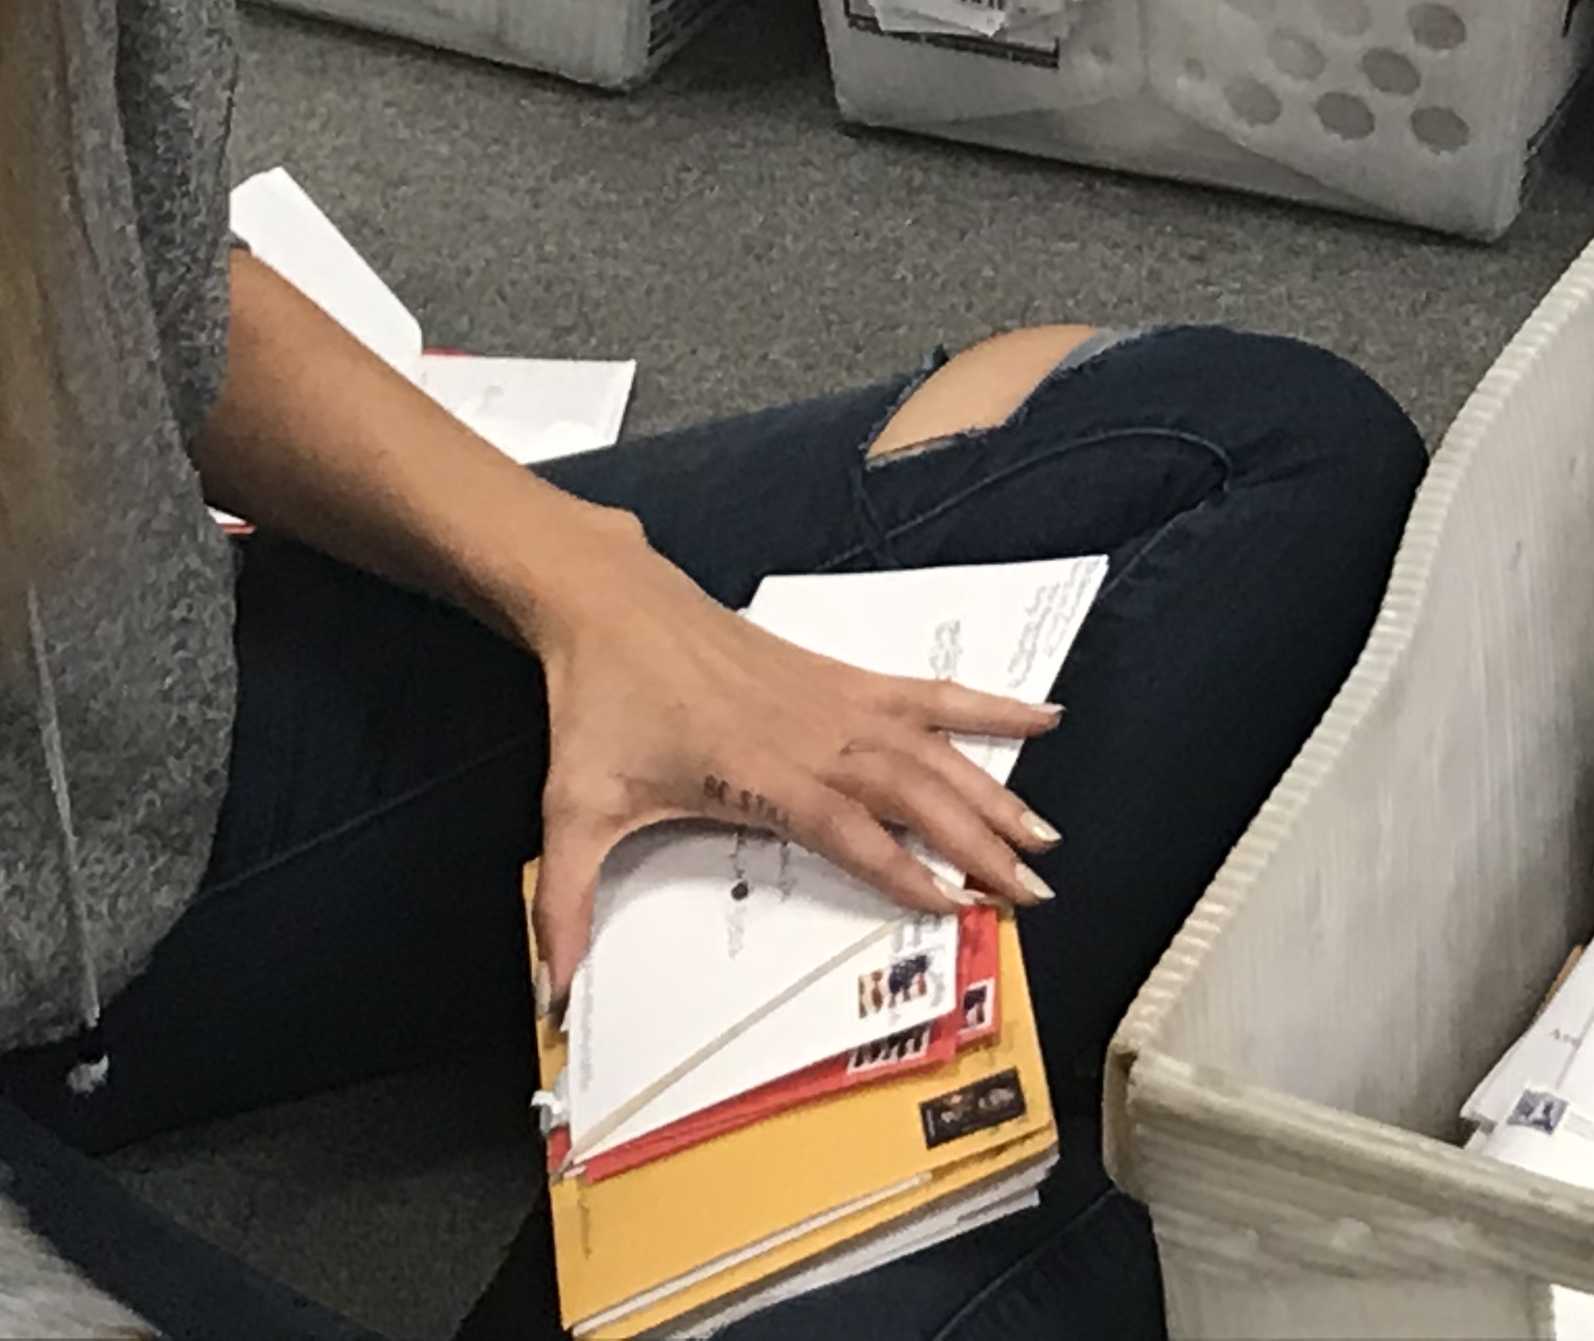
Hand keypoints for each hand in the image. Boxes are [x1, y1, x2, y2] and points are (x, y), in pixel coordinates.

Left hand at [526, 526, 1062, 1005]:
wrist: (612, 605)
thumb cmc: (600, 704)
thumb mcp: (573, 810)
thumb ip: (565, 905)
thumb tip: (549, 988)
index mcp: (762, 774)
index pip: (855, 833)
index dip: (910, 873)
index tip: (962, 909)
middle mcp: (814, 736)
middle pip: (915, 793)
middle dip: (979, 844)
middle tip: (1032, 891)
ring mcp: (835, 701)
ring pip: (933, 749)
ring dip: (993, 791)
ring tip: (1044, 836)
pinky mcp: (840, 675)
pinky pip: (926, 694)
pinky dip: (985, 708)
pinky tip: (1040, 717)